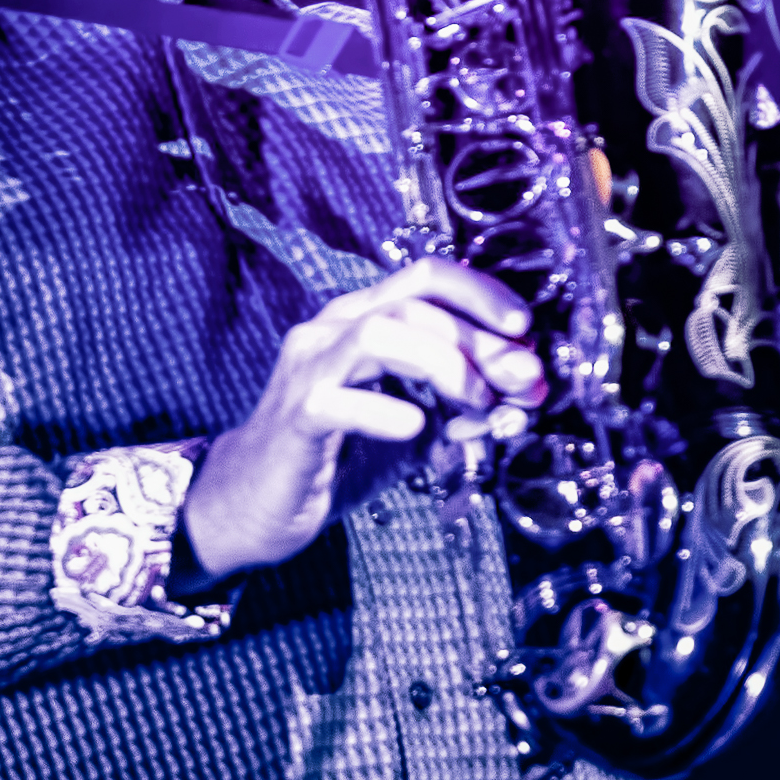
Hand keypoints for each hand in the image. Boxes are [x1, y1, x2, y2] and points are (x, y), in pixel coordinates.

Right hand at [182, 258, 546, 576]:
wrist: (256, 502)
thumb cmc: (339, 455)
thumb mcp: (416, 423)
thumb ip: (463, 403)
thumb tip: (524, 393)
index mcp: (362, 319)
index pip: (425, 276)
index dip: (481, 292)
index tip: (524, 328)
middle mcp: (332, 330)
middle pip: (413, 303)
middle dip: (479, 339)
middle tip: (522, 377)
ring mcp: (309, 369)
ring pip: (379, 335)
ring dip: (443, 364)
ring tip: (477, 403)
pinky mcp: (295, 416)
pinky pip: (339, 400)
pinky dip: (386, 411)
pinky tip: (417, 429)